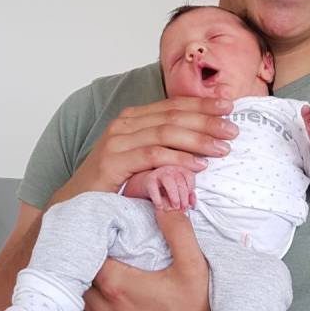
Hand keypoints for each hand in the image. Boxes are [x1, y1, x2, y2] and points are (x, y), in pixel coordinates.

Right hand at [50, 96, 236, 204]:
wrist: (76, 205)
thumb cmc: (113, 185)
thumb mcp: (143, 160)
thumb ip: (164, 147)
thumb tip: (203, 143)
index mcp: (133, 119)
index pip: (173, 106)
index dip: (201, 104)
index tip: (229, 106)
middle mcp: (124, 125)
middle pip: (173, 116)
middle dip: (207, 121)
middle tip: (233, 130)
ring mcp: (116, 142)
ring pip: (165, 133)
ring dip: (198, 139)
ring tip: (223, 148)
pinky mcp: (113, 162)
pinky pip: (153, 156)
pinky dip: (178, 159)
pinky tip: (198, 165)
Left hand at [83, 209, 209, 310]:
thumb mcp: (195, 267)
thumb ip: (178, 231)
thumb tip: (164, 202)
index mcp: (118, 286)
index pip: (89, 252)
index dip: (93, 234)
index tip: (103, 219)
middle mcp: (106, 306)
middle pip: (82, 272)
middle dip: (90, 252)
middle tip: (103, 234)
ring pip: (86, 292)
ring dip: (92, 274)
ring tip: (107, 255)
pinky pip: (96, 309)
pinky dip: (98, 293)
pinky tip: (116, 282)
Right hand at [143, 166, 196, 210]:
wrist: (146, 185)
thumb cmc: (165, 188)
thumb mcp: (178, 190)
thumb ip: (188, 195)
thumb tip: (193, 204)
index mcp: (179, 169)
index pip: (189, 175)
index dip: (191, 188)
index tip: (190, 200)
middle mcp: (170, 169)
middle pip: (180, 180)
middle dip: (184, 196)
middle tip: (184, 208)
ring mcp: (158, 173)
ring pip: (169, 182)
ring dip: (174, 196)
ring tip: (175, 207)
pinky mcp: (148, 180)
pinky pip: (153, 188)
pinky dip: (158, 198)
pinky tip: (160, 207)